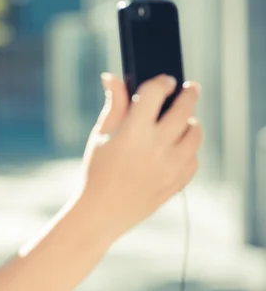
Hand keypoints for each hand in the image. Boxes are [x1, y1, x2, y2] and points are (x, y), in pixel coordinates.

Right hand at [78, 73, 201, 238]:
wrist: (101, 212)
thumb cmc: (97, 171)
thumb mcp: (101, 136)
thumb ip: (114, 105)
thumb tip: (112, 77)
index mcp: (133, 133)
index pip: (155, 93)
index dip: (162, 82)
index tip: (165, 80)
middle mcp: (156, 148)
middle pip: (184, 109)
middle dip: (189, 93)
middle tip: (189, 88)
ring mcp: (170, 167)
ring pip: (194, 133)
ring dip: (189, 122)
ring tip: (181, 121)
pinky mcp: (178, 182)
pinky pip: (194, 158)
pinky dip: (188, 149)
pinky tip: (175, 148)